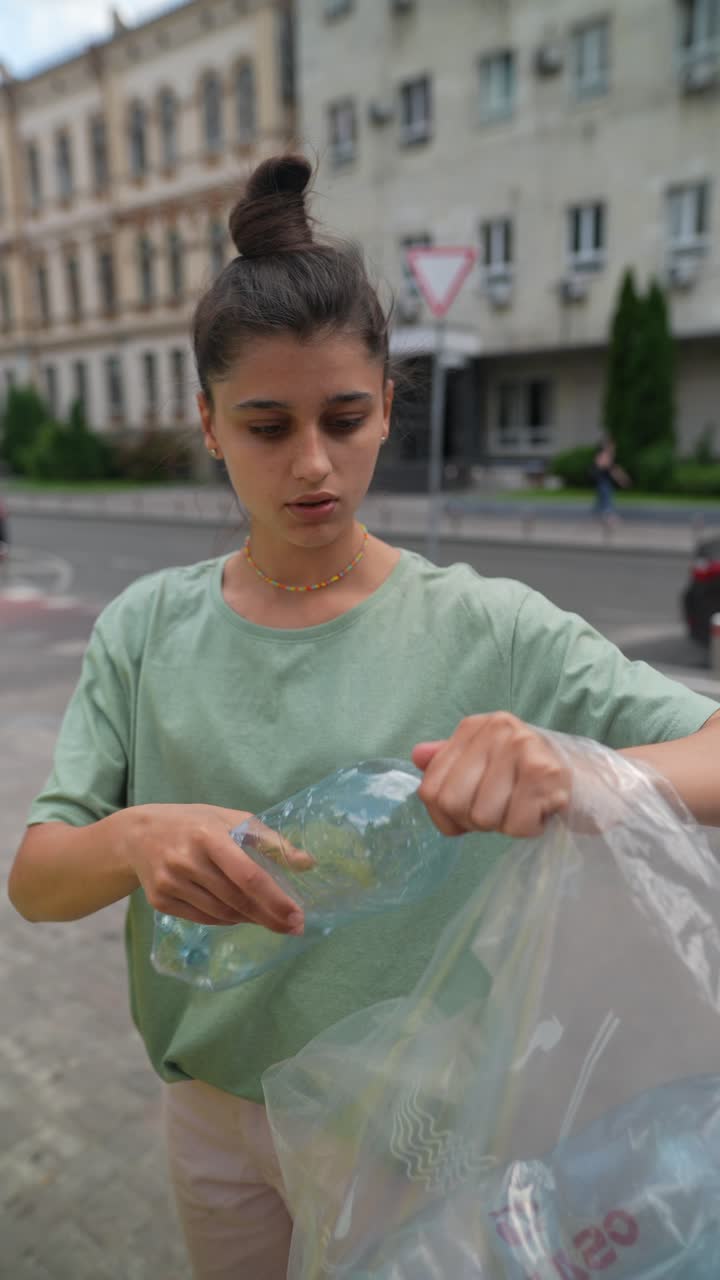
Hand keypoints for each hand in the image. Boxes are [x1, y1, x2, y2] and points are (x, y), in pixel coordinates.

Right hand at [108, 803, 312, 930]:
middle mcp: (186, 860)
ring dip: (249, 919)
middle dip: (269, 916)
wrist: (140, 833)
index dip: (274, 899)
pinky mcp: (160, 900)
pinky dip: (226, 920)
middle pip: (236, 899)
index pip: (247, 875)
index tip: (297, 916)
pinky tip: (240, 915)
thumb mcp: (232, 820)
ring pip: (221, 913)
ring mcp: (170, 882)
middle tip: (293, 926)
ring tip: (268, 917)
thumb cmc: (196, 823)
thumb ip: (269, 841)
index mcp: (208, 835)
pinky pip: (203, 918)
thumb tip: (307, 863)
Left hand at [412, 713, 571, 837]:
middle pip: (453, 803)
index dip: (446, 817)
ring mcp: (522, 748)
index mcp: (475, 727)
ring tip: (526, 806)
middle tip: (505, 810)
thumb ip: (451, 762)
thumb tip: (417, 755)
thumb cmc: (533, 778)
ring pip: (484, 817)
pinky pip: (516, 825)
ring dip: (506, 825)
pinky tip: (542, 811)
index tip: (470, 816)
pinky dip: (529, 829)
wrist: (594, 781)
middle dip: (477, 821)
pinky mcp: (546, 773)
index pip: (430, 788)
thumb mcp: (489, 764)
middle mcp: (496, 730)